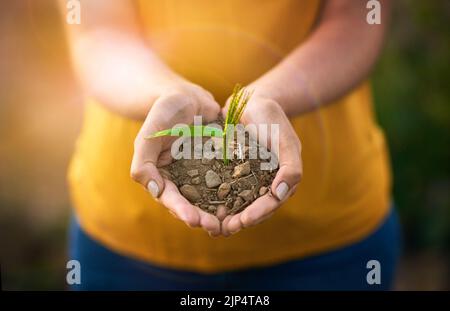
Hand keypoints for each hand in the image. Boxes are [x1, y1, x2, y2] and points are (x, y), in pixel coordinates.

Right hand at [131, 80, 221, 234]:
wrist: (188, 96)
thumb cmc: (165, 112)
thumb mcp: (150, 134)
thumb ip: (144, 161)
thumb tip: (154, 190)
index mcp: (161, 175)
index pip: (169, 198)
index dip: (181, 211)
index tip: (195, 220)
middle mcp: (180, 179)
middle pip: (190, 204)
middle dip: (202, 218)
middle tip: (216, 227)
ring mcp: (199, 173)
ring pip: (208, 198)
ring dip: (217, 211)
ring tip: (230, 222)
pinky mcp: (217, 165)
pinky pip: (225, 181)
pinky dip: (232, 193)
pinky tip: (244, 201)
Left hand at [221, 96, 302, 235]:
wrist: (252, 102)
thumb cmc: (272, 119)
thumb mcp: (285, 139)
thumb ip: (290, 166)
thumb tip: (281, 194)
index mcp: (280, 180)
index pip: (270, 203)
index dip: (257, 214)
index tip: (242, 222)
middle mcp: (263, 183)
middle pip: (252, 208)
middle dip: (238, 221)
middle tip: (222, 230)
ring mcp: (246, 178)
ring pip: (236, 203)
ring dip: (225, 216)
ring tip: (211, 226)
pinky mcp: (229, 172)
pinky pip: (222, 189)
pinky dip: (213, 199)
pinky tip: (200, 206)